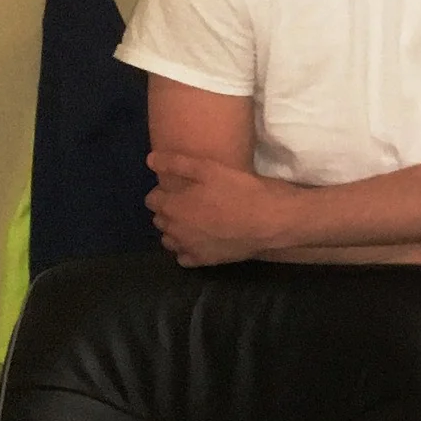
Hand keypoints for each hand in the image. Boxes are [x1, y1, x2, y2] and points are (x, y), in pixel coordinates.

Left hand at [146, 150, 295, 263]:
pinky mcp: (204, 261)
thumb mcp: (209, 168)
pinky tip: (201, 241)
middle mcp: (175, 229)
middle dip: (169, 210)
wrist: (271, 221)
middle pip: (159, 220)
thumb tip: (149, 159)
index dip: (165, 192)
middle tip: (191, 202)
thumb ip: (176, 163)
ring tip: (195, 222)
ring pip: (168, 240)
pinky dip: (187, 250)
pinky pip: (183, 258)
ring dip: (176, 231)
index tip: (181, 188)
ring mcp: (189, 247)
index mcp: (172, 206)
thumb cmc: (241, 190)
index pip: (152, 200)